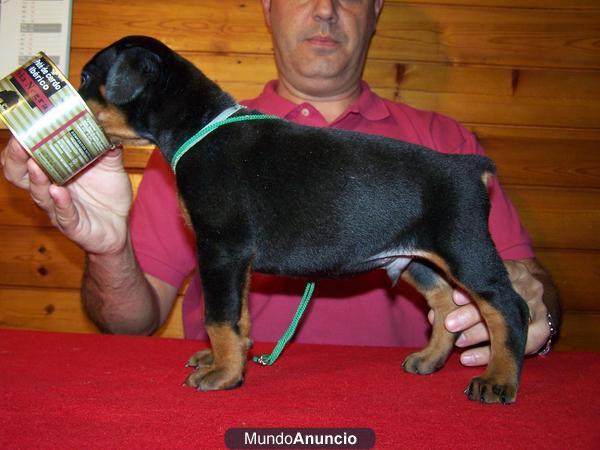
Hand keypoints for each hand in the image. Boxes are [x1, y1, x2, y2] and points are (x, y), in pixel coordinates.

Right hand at [1, 136, 131, 254]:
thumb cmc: (109, 194)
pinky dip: (60, 203)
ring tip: (36, 165)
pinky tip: (58, 191)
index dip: (19, 143)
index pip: (25, 156)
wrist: (121, 225)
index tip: (22, 124)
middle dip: (16, 159)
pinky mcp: (73, 226)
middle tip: (19, 143)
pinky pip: (63, 215)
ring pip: (38, 195)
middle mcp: (49, 189)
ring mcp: (58, 209)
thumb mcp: (110, 165)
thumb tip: (108, 122)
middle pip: (18, 175)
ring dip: (35, 179)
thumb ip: (108, 145)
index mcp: (53, 171)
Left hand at [428, 259, 551, 365]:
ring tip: (457, 343)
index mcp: (516, 270)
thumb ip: (460, 284)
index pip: (496, 278)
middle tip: (449, 324)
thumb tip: (431, 304)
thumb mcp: (480, 275)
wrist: (527, 291)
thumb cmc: (492, 282)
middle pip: (504, 303)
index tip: (454, 298)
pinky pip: (521, 346)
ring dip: (481, 337)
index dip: (476, 289)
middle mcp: (531, 288)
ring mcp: (541, 309)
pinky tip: (468, 358)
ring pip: (512, 326)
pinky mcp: (542, 330)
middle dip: (473, 315)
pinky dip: (491, 354)